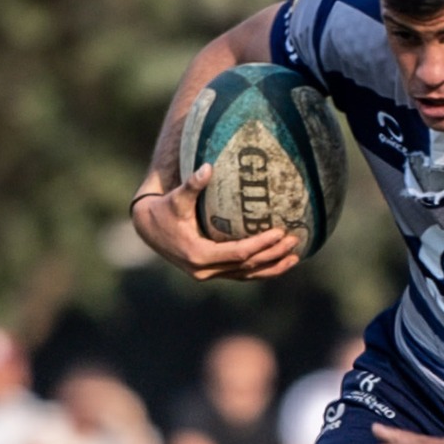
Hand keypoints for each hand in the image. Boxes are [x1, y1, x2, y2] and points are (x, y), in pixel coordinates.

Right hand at [131, 166, 300, 282]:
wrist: (148, 228)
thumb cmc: (164, 209)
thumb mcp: (176, 198)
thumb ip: (192, 185)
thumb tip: (207, 168)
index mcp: (198, 254)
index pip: (237, 253)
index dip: (260, 244)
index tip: (279, 232)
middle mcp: (204, 270)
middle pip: (247, 266)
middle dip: (272, 255)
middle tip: (294, 241)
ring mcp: (209, 274)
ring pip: (246, 275)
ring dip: (272, 267)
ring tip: (295, 256)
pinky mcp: (213, 273)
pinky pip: (241, 274)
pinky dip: (261, 270)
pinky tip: (279, 262)